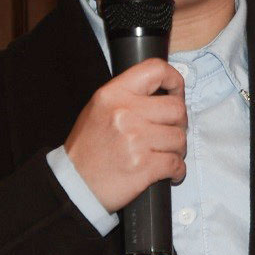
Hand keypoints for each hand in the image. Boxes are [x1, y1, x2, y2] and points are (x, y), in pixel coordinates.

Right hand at [61, 58, 186, 211]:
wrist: (74, 183)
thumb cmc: (88, 148)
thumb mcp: (99, 109)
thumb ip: (129, 96)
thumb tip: (165, 93)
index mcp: (114, 94)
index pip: (155, 70)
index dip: (175, 80)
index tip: (177, 93)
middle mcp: (125, 113)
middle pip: (177, 108)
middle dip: (179, 123)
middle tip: (169, 132)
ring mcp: (135, 140)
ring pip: (180, 138)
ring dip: (177, 149)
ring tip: (163, 154)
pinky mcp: (144, 166)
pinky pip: (177, 164)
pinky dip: (177, 170)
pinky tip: (168, 171)